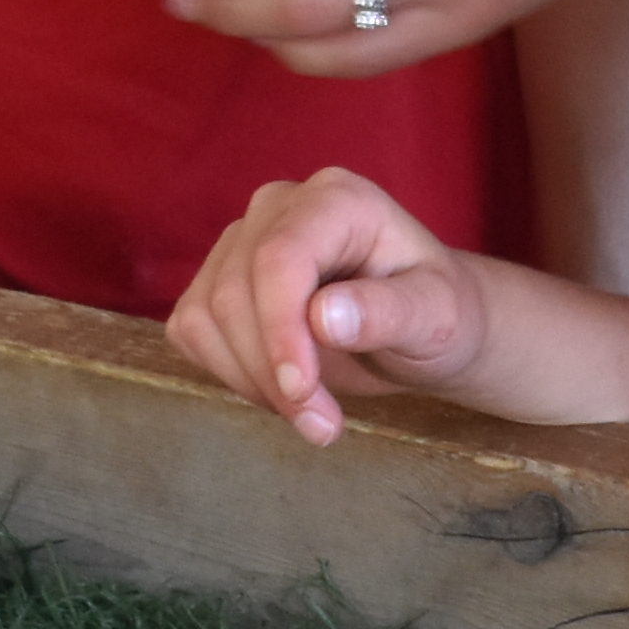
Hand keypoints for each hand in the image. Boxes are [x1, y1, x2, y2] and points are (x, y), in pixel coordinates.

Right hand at [166, 168, 491, 439]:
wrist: (418, 328)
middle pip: (234, 291)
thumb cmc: (436, 315)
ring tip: (312, 416)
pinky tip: (279, 390)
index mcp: (337, 200)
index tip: (301, 392)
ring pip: (204, 314)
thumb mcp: (436, 319)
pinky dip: (228, 373)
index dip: (280, 329)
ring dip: (249, 382)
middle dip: (270, 373)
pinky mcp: (216, 279)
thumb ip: (389, 313)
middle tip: (322, 427)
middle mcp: (279, 208)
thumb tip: (324, 317)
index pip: (280, 257)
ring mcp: (241, 241)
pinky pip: (191, 330)